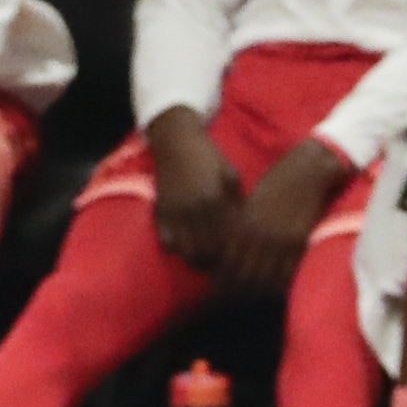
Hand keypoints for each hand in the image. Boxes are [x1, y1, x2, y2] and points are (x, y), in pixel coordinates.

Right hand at [145, 106, 241, 268]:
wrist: (177, 142)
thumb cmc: (209, 158)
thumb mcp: (231, 175)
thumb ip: (238, 202)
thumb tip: (246, 229)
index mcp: (216, 199)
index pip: (226, 238)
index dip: (231, 254)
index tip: (236, 258)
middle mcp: (195, 208)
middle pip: (206, 250)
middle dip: (214, 261)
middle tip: (220, 264)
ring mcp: (175, 212)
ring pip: (186, 251)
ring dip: (195, 257)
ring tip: (203, 258)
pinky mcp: (160, 212)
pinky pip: (167, 241)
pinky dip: (176, 247)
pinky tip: (184, 244)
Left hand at [218, 138, 348, 293]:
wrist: (307, 170)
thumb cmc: (276, 185)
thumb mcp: (250, 206)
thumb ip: (238, 230)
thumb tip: (225, 256)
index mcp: (242, 225)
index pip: (225, 263)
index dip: (220, 280)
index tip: (218, 288)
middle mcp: (257, 235)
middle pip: (242, 276)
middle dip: (236, 291)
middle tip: (234, 299)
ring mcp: (279, 240)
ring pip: (263, 279)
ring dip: (257, 292)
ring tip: (254, 297)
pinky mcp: (298, 242)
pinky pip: (286, 274)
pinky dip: (278, 285)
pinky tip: (274, 289)